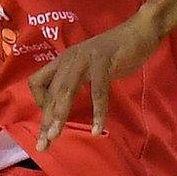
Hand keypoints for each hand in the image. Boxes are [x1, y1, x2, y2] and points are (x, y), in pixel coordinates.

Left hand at [27, 12, 163, 149]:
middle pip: (50, 93)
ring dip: (60, 115)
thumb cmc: (115, 52)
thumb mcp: (89, 66)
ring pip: (66, 91)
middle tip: (44, 144)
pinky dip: (97, 111)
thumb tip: (62, 105)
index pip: (37, 82)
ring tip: (56, 136)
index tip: (51, 118)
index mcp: (63, 60)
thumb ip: (76, 80)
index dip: (40, 102)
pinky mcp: (104, 62)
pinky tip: (97, 128)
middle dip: (46, 120)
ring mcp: (86, 59)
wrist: (139, 31)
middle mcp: (69, 59)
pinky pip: (98, 91)